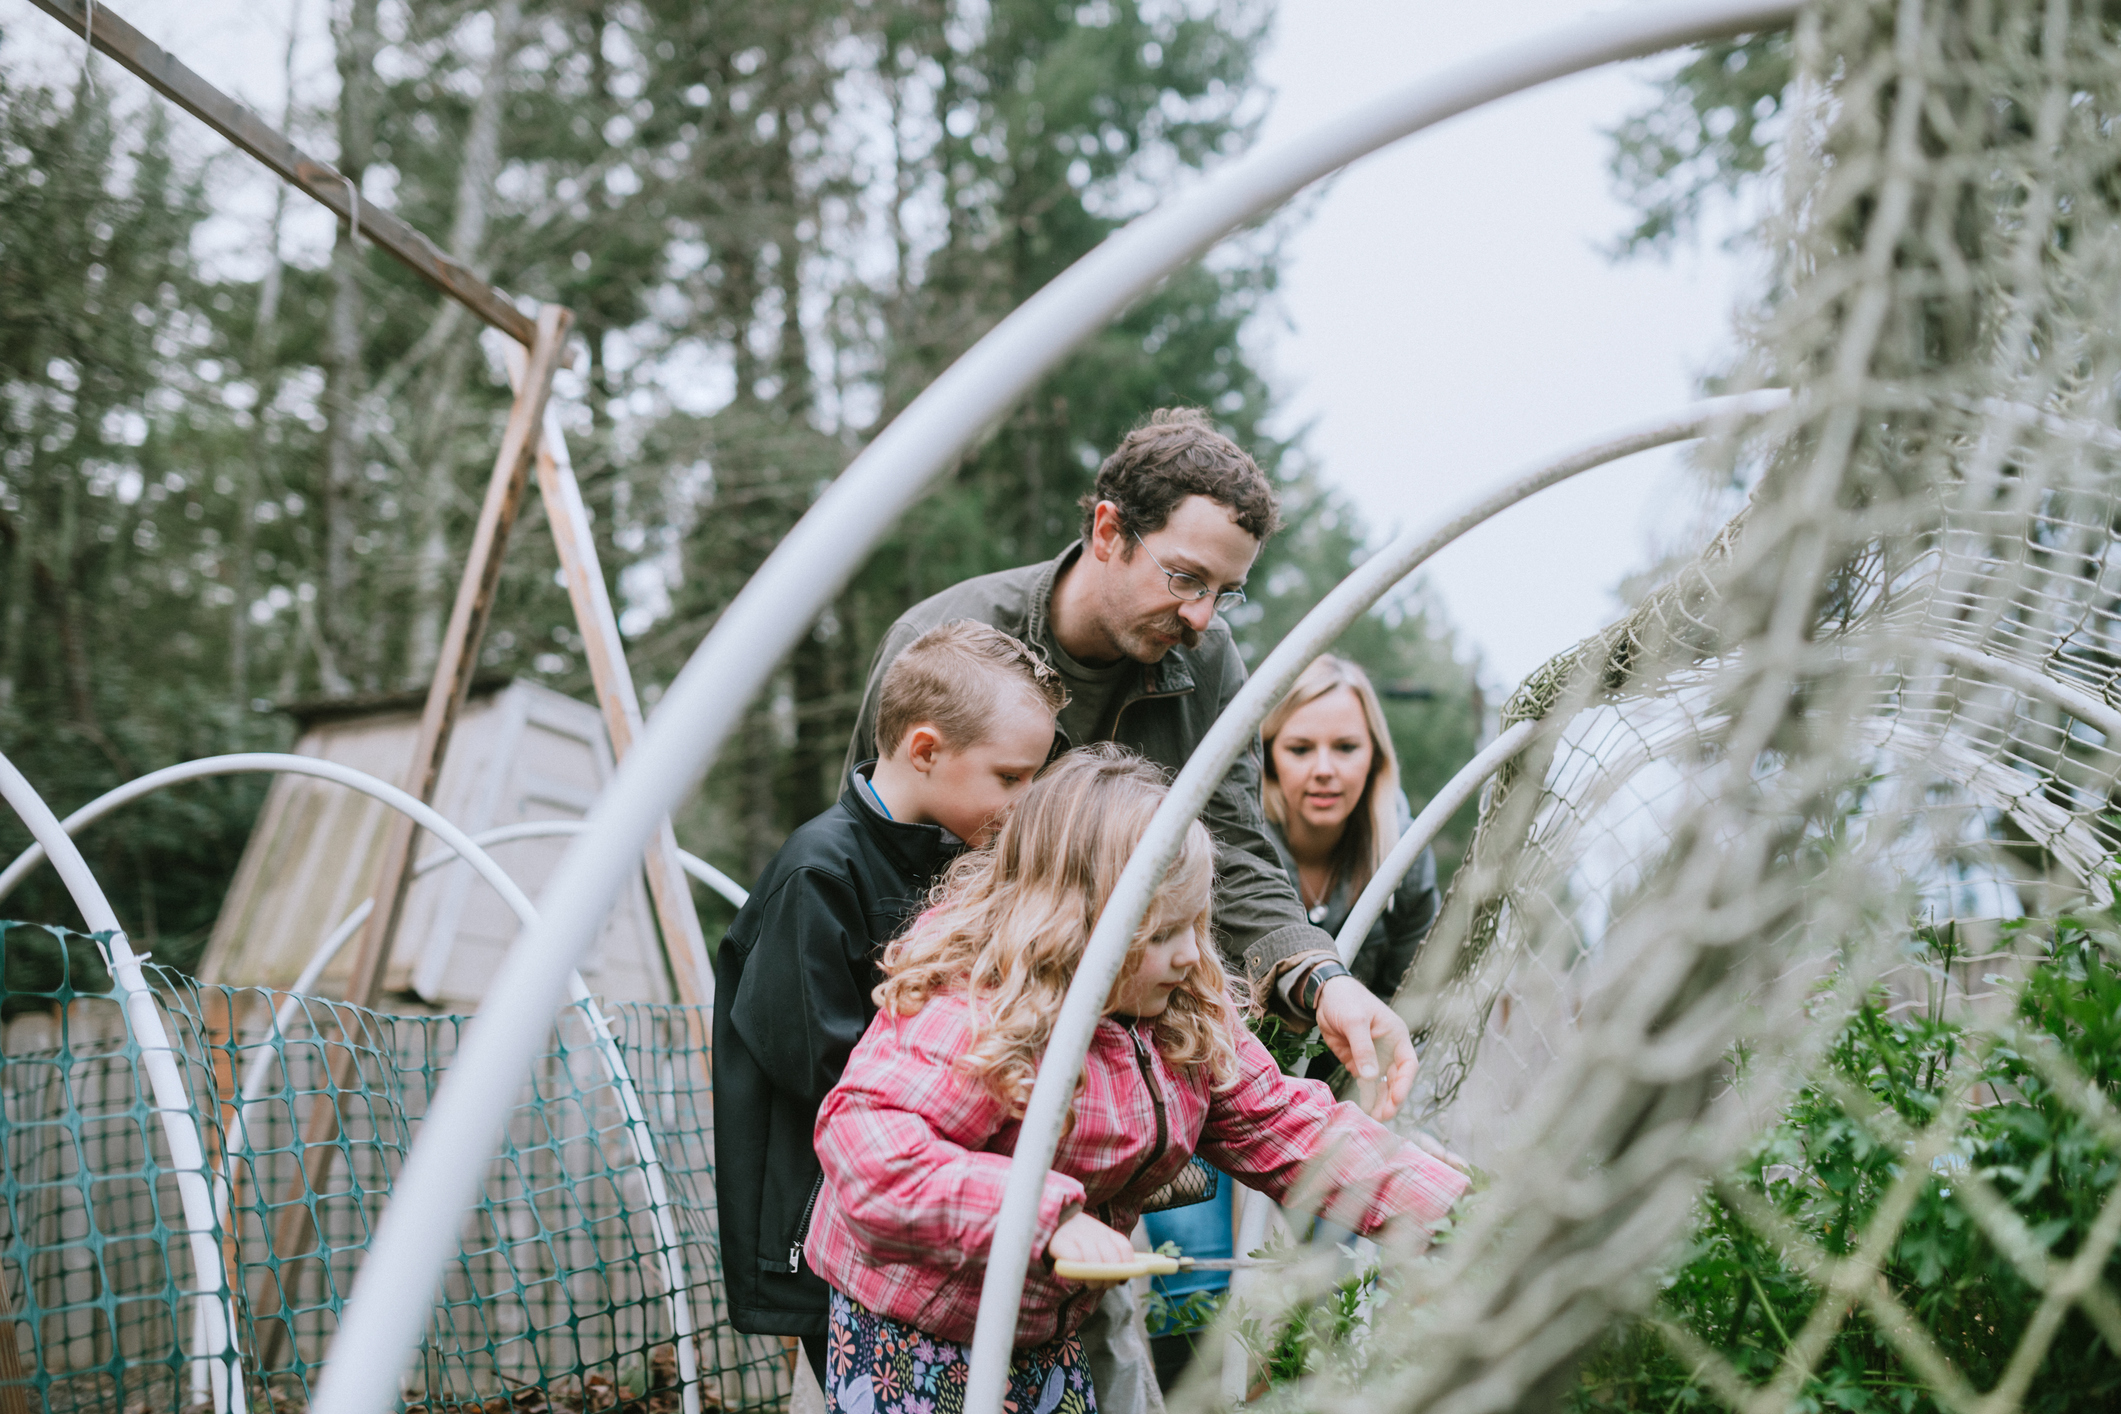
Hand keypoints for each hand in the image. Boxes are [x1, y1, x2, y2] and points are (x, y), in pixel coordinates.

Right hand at [1045, 1212, 1135, 1289]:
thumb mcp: (1099, 1246)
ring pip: (1093, 1261)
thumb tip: (1123, 1279)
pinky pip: (1074, 1260)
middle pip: (1111, 1258)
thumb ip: (1113, 1259)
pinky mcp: (1060, 1242)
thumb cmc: (1081, 1243)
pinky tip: (1075, 1275)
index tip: (1121, 1278)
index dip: (1126, 1266)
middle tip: (1104, 1285)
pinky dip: (1077, 1271)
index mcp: (1107, 1232)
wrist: (1054, 1226)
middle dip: (1110, 1277)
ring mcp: (1078, 1235)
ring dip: (1094, 1279)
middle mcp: (1094, 1231)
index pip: (1124, 1248)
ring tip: (1091, 1284)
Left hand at [1315, 975, 1416, 1120]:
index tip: (1396, 1099)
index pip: (1408, 1064)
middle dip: (1392, 1098)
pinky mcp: (1357, 1061)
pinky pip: (1364, 1082)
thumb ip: (1363, 1048)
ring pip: (1381, 1084)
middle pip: (1396, 1079)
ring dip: (1379, 1100)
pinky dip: (1365, 1094)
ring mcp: (1373, 1056)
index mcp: (1396, 1036)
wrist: (1325, 995)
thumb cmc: (1346, 1000)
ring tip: (1374, 1118)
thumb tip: (1371, 1077)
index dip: (1405, 1083)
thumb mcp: (1355, 1022)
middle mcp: (1388, 1049)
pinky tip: (1362, 1106)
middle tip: (1383, 1116)